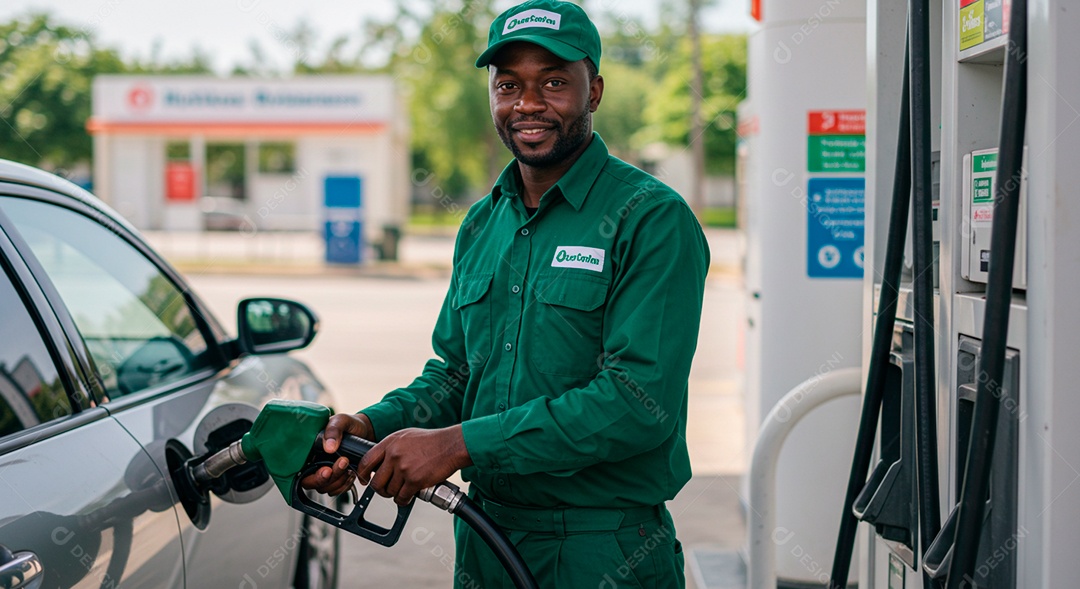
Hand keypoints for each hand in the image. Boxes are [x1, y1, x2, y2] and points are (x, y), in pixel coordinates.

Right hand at [298, 413, 373, 496]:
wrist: (365, 430)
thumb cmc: (349, 424)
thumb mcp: (341, 420)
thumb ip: (333, 430)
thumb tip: (329, 447)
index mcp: (309, 451)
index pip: (301, 472)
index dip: (313, 477)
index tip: (328, 470)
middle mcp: (314, 464)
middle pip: (312, 483)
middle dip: (328, 479)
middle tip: (343, 463)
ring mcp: (325, 472)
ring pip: (326, 488)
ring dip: (339, 481)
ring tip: (349, 465)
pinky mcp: (337, 477)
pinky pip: (337, 489)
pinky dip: (345, 485)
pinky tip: (352, 473)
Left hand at [357, 426, 472, 505]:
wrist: (450, 446)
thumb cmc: (431, 441)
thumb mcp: (406, 436)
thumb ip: (391, 447)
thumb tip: (379, 461)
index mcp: (390, 443)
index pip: (365, 461)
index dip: (362, 473)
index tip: (365, 479)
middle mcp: (394, 455)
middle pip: (376, 482)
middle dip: (380, 489)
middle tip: (386, 489)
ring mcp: (404, 469)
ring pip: (389, 491)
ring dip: (395, 494)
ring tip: (403, 490)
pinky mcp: (414, 481)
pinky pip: (402, 498)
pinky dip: (404, 500)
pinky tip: (409, 496)